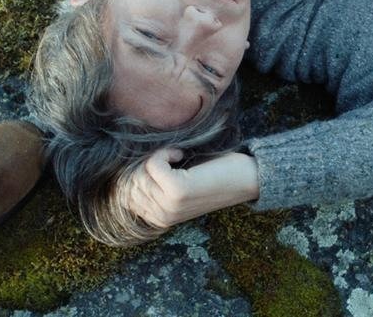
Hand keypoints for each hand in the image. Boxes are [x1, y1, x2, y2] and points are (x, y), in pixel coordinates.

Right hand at [123, 147, 258, 229]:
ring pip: (140, 172)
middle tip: (171, 158)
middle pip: (131, 181)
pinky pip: (153, 164)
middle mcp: (161, 217)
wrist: (247, 179)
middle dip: (147, 162)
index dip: (138, 171)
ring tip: (178, 157)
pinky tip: (182, 155)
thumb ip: (156, 184)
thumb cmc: (215, 176)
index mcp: (159, 219)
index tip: (161, 163)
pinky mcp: (177, 192)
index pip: (125, 194)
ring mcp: (169, 206)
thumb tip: (126, 169)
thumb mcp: (180, 184)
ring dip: (157, 156)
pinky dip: (165, 153)